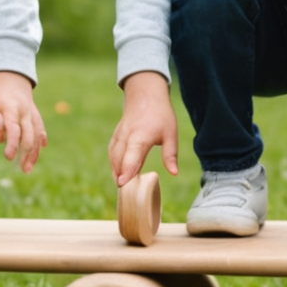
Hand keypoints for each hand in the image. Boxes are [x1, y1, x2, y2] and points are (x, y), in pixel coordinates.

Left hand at [0, 71, 47, 172]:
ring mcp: (30, 113)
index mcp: (9, 108)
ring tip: (28, 169)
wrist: (12, 75)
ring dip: (34, 152)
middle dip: (26, 153)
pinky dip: (41, 139)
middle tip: (22, 170)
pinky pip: (40, 128)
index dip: (12, 143)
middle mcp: (22, 111)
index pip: (13, 128)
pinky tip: (41, 149)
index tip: (8, 158)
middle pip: (28, 135)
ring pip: (36, 134)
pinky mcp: (35, 114)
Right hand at [108, 71, 179, 186]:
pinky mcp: (117, 135)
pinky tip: (118, 173)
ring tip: (122, 186)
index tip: (122, 184)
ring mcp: (120, 135)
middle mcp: (127, 136)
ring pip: (114, 156)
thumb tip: (174, 173)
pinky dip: (114, 163)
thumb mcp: (171, 133)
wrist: (145, 93)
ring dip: (116, 171)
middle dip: (120, 176)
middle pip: (119, 159)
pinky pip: (112, 152)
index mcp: (141, 136)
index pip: (131, 155)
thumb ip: (170, 154)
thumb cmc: (160, 114)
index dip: (127, 170)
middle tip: (126, 194)